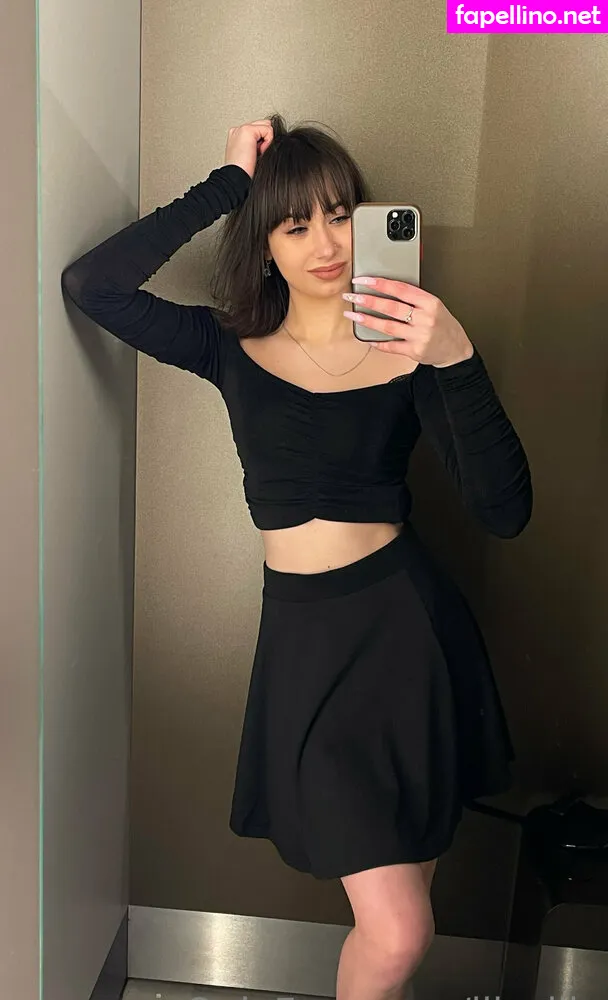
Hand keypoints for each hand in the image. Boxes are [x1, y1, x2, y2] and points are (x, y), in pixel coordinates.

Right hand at [224, 119, 273, 178]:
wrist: (236, 178)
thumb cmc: (243, 172)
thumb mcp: (251, 155)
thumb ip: (256, 144)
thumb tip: (269, 138)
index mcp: (236, 136)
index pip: (257, 129)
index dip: (262, 143)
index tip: (253, 156)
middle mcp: (238, 130)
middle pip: (262, 124)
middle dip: (264, 140)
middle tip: (254, 155)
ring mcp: (241, 128)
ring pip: (266, 126)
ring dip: (265, 142)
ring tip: (255, 155)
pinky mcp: (247, 130)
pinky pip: (268, 130)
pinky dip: (267, 143)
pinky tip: (258, 153)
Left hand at [342, 278, 473, 367]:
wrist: (456, 349)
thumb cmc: (443, 325)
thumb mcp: (434, 306)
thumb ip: (414, 298)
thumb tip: (385, 289)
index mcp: (430, 303)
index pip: (401, 289)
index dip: (379, 283)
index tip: (363, 280)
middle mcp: (425, 319)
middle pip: (391, 307)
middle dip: (368, 300)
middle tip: (352, 296)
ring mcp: (420, 336)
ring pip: (388, 326)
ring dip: (368, 320)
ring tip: (353, 315)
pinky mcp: (415, 351)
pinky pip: (392, 346)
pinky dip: (378, 342)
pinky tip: (367, 338)